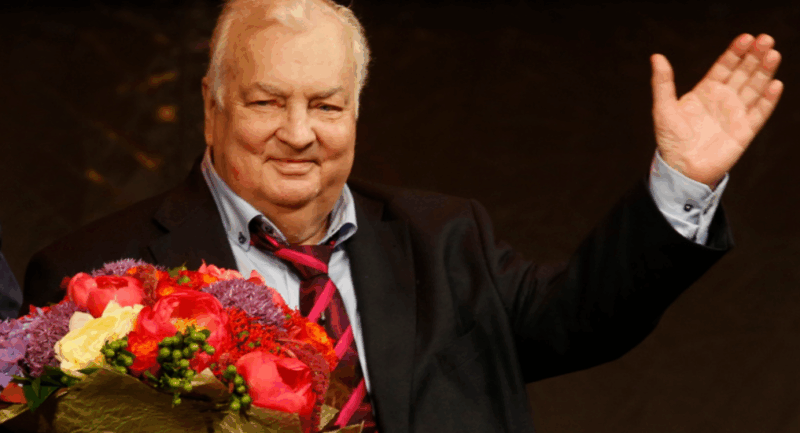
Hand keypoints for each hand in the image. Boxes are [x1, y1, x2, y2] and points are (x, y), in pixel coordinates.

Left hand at [651, 34, 782, 186]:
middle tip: (765, 40)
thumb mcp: (663, 109)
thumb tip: (656, 57)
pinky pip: (760, 112)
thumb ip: (662, 83)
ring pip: (754, 88)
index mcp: (706, 91)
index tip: (746, 38)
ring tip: (772, 54)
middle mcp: (724, 99)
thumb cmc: (670, 140)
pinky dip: (768, 99)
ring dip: (764, 72)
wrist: (681, 169)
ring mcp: (736, 113)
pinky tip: (775, 85)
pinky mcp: (745, 130)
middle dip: (754, 56)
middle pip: (743, 72)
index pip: (724, 66)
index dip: (735, 52)